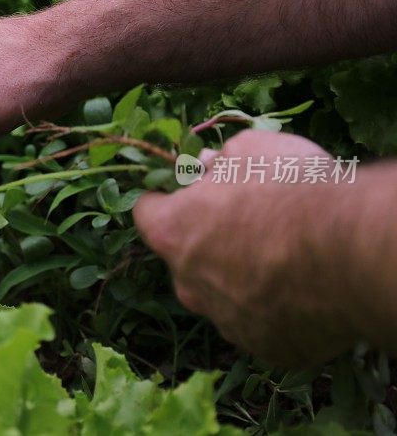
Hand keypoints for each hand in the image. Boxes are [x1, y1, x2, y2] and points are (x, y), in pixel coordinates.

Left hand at [133, 130, 355, 366]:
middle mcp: (189, 285)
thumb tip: (208, 165)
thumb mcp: (249, 149)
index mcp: (172, 233)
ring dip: (242, 279)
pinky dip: (277, 309)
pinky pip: (264, 324)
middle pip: (186, 260)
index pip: (148, 213)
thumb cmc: (290, 190)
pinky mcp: (268, 349)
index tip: (187, 191)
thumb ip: (220, 160)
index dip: (167, 199)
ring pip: (224, 297)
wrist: (350, 249)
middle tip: (248, 221)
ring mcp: (227, 322)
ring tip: (286, 256)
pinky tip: (307, 288)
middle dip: (208, 241)